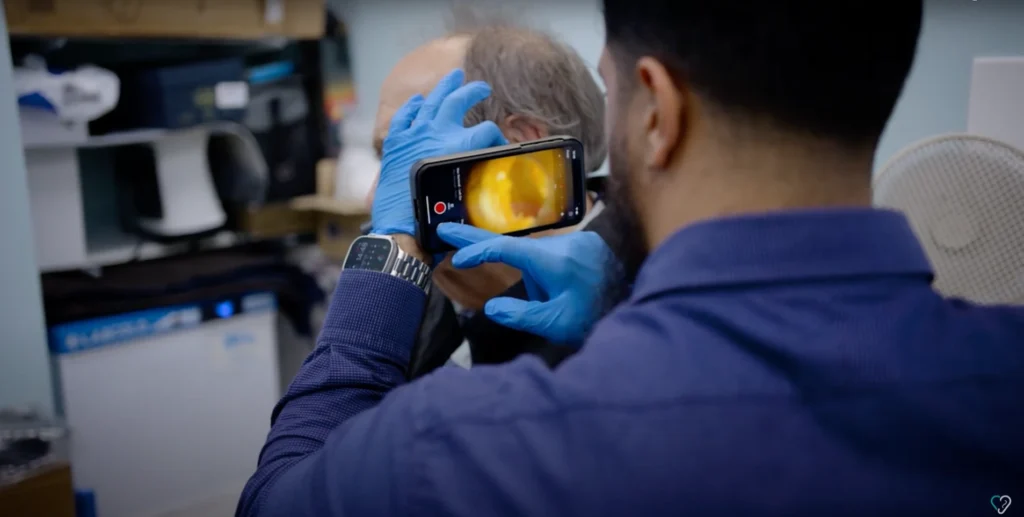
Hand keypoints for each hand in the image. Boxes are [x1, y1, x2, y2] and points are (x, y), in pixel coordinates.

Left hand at [371, 69, 507, 237]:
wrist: (403, 227)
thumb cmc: (439, 218)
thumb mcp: (468, 196)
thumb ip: (481, 179)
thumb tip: (493, 177)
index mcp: (460, 145)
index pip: (487, 130)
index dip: (497, 136)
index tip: (499, 146)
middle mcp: (437, 133)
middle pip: (458, 101)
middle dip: (472, 91)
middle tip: (481, 86)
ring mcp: (414, 135)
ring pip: (430, 101)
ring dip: (443, 87)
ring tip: (453, 77)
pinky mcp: (396, 144)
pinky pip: (404, 117)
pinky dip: (411, 107)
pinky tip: (417, 101)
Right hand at [437, 223, 615, 345]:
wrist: (638, 310)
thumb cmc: (599, 316)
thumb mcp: (557, 323)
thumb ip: (523, 315)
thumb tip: (493, 308)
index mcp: (554, 260)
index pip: (505, 249)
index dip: (476, 250)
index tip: (454, 256)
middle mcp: (564, 244)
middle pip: (514, 242)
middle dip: (479, 239)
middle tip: (447, 231)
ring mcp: (577, 243)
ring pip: (538, 260)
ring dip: (537, 283)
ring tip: (560, 307)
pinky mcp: (586, 247)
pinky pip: (555, 259)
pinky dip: (549, 277)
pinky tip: (566, 296)